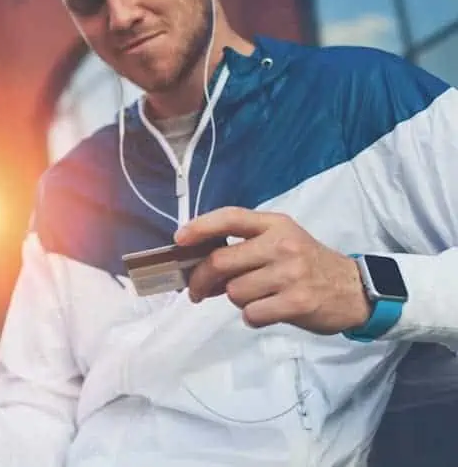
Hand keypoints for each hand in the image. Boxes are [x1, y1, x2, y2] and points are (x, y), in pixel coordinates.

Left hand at [175, 206, 370, 334]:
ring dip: (237, 300)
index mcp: (274, 224)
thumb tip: (198, 265)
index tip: (179, 240)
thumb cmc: (308, 265)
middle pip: (221, 261)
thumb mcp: (281, 243)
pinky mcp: (298, 301)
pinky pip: (252, 314)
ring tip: (257, 298)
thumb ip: (244, 248)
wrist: (355, 289)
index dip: (200, 227)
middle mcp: (282, 244)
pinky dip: (253, 317)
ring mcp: (291, 273)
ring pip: (235, 292)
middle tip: (197, 291)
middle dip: (201, 279)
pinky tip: (269, 311)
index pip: (230, 218)